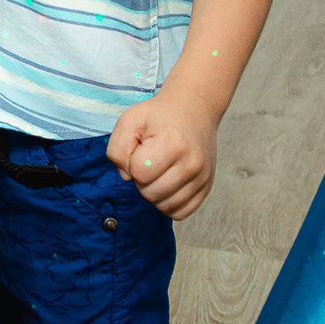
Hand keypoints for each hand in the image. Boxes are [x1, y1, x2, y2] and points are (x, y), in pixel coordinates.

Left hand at [106, 89, 219, 219]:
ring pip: (164, 206)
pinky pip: (181, 212)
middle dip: (141, 179)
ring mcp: (202, 178)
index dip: (132, 163)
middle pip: (150, 193)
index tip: (140, 149)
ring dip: (154, 193)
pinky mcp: (206, 188)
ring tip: (158, 171)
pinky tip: (167, 184)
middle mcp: (192, 164)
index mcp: (172, 145)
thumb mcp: (129, 120)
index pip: (138, 173)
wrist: (192, 111)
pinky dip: (168, 203)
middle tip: (149, 160)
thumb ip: (118, 149)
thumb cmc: (158, 117)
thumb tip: (127, 176)